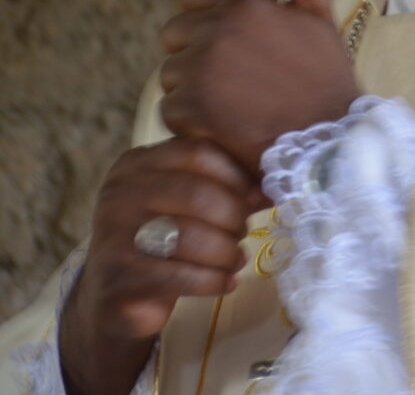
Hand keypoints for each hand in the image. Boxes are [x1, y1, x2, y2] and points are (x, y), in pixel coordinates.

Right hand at [59, 137, 253, 394]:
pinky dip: (214, 280)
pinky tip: (226, 283)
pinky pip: (182, 276)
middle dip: (233, 215)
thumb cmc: (159, 238)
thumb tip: (267, 190)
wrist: (113, 297)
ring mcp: (115, 233)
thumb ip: (216, 186)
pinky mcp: (120, 276)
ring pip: (190, 236)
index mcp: (136, 162)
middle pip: (197, 193)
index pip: (197, 152)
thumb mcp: (180, 202)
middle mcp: (120, 191)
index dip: (235, 174)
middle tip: (244, 230)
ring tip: (236, 259)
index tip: (255, 196)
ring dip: (226, 251)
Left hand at [159, 0, 358, 175]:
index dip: (200, 9)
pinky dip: (190, 122)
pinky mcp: (191, 107)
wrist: (327, 144)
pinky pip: (170, 109)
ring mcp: (202, 68)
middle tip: (225, 77)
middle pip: (174, 32)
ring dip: (190, 89)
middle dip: (192, 52)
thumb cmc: (326, 84)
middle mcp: (219, 29)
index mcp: (247, 4)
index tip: (215, 32)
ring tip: (227, 104)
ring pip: (170, 73)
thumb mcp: (320, 24)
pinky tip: (221, 126)